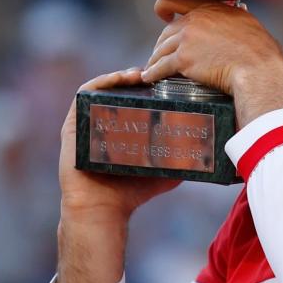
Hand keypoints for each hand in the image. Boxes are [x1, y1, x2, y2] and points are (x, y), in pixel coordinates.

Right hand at [56, 68, 179, 282]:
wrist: (103, 211)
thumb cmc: (131, 192)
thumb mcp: (163, 170)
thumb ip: (182, 159)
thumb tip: (210, 150)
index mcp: (122, 128)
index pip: (135, 98)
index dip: (150, 85)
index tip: (168, 78)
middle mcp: (103, 121)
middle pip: (120, 91)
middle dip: (137, 78)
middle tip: (156, 71)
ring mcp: (87, 122)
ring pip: (102, 89)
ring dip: (119, 77)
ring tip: (139, 73)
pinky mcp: (72, 126)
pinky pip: (83, 97)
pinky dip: (99, 84)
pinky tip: (117, 80)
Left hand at [143, 0, 282, 126]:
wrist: (258, 69)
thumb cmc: (260, 50)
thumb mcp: (247, 22)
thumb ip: (232, 18)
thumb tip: (235, 19)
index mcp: (210, 8)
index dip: (164, 6)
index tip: (164, 15)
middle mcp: (195, 20)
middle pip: (167, 30)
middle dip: (162, 43)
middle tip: (161, 53)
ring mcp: (187, 39)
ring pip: (162, 49)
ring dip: (156, 59)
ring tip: (153, 68)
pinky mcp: (183, 60)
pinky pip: (161, 66)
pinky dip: (153, 72)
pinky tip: (150, 77)